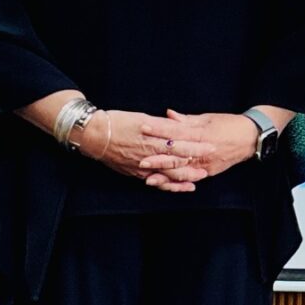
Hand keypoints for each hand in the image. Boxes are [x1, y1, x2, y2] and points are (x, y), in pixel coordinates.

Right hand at [75, 109, 200, 195]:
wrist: (94, 135)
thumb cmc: (117, 122)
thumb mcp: (142, 118)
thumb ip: (161, 124)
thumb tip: (177, 125)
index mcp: (153, 138)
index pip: (181, 143)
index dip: (197, 146)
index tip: (211, 145)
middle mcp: (150, 154)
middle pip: (178, 161)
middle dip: (196, 163)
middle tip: (210, 166)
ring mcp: (143, 166)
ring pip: (169, 174)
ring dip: (185, 177)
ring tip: (199, 179)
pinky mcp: (136, 173)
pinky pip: (156, 182)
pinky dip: (168, 185)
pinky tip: (178, 187)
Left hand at [144, 108, 258, 186]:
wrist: (251, 138)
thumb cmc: (230, 124)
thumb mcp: (208, 118)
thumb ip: (186, 119)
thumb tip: (168, 114)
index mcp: (201, 133)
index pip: (176, 132)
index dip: (159, 130)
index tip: (144, 128)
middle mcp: (203, 151)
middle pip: (177, 155)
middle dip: (158, 158)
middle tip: (140, 160)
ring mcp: (206, 164)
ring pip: (182, 171)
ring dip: (165, 176)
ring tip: (148, 178)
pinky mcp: (209, 172)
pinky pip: (191, 178)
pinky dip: (178, 183)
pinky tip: (167, 186)